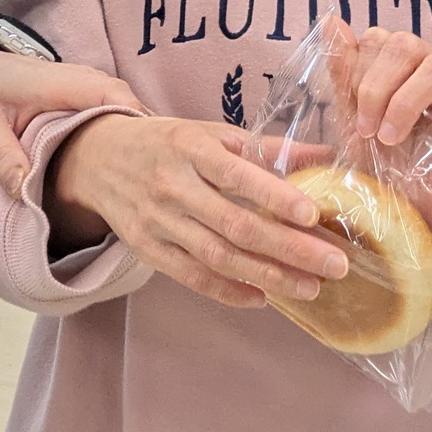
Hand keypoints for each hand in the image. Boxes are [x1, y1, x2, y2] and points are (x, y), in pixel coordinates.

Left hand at [0, 48, 141, 196]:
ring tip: (145, 176)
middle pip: (128, 104)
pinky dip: (124, 132)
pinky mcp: (87, 96)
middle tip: (150, 180)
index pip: (111, 95)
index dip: (134, 122)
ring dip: (136, 136)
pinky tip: (126, 164)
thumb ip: (3, 159)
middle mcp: (82, 79)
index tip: (146, 158)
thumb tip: (26, 194)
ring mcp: (88, 85)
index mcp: (59, 83)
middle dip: (143, 137)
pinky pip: (116, 111)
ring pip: (126, 108)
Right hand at [44, 111, 349, 307]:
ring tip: (311, 288)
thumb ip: (265, 146)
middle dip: (289, 248)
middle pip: (234, 224)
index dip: (274, 196)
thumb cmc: (166, 143)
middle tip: (334, 264)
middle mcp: (172, 185)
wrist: (97, 158)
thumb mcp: (209, 132)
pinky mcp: (148, 249)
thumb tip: (326, 153)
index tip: (312, 214)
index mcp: (190, 147)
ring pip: (217, 256)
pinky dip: (228, 291)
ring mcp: (157, 221)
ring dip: (268, 276)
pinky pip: (192, 277)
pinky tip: (263, 299)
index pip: (236, 175)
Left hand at [332, 27, 431, 244]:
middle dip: (375, 87)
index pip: (377, 41)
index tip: (352, 119)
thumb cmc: (389, 179)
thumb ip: (345, 76)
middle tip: (369, 131)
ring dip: (407, 97)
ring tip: (392, 137)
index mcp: (397, 74)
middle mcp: (430, 76)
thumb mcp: (356, 128)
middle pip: (404, 44)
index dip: (357, 70)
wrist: (418, 228)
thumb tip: (333, 20)